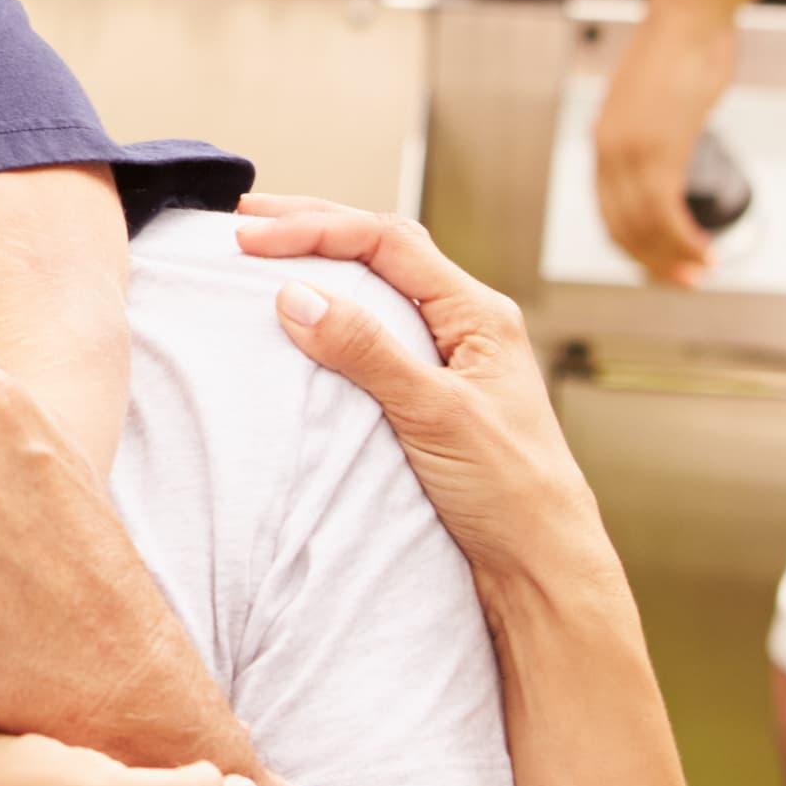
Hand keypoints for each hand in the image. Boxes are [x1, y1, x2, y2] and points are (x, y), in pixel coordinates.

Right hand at [231, 199, 617, 592]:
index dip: (317, 229)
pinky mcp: (431, 394)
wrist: (539, 565)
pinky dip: (334, 312)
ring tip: (266, 252)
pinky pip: (377, 332)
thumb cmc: (509, 492)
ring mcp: (450, 358)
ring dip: (323, 263)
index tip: (252, 238)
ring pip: (380, 286)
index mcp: (479, 314)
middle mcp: (466, 325)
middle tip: (246, 221)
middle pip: (383, 250)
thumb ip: (367, 352)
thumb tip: (295, 295)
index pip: (389, 242)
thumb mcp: (435, 415)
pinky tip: (304, 318)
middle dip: (315, 226)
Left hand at [588, 0, 739, 287]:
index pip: (608, 214)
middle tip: (687, 280)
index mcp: (602, 143)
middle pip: (622, 229)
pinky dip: (685, 240)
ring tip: (702, 271)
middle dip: (654, 263)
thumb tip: (672, 152)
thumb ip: (657, 133)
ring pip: (644, 227)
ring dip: (674, 258)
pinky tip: (706, 251)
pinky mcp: (658, 148)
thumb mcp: (659, 102)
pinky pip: (665, 212)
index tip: (663, 264)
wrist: (688, 17)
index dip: (635, 247)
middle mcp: (608, 152)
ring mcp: (630, 152)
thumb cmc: (683, 52)